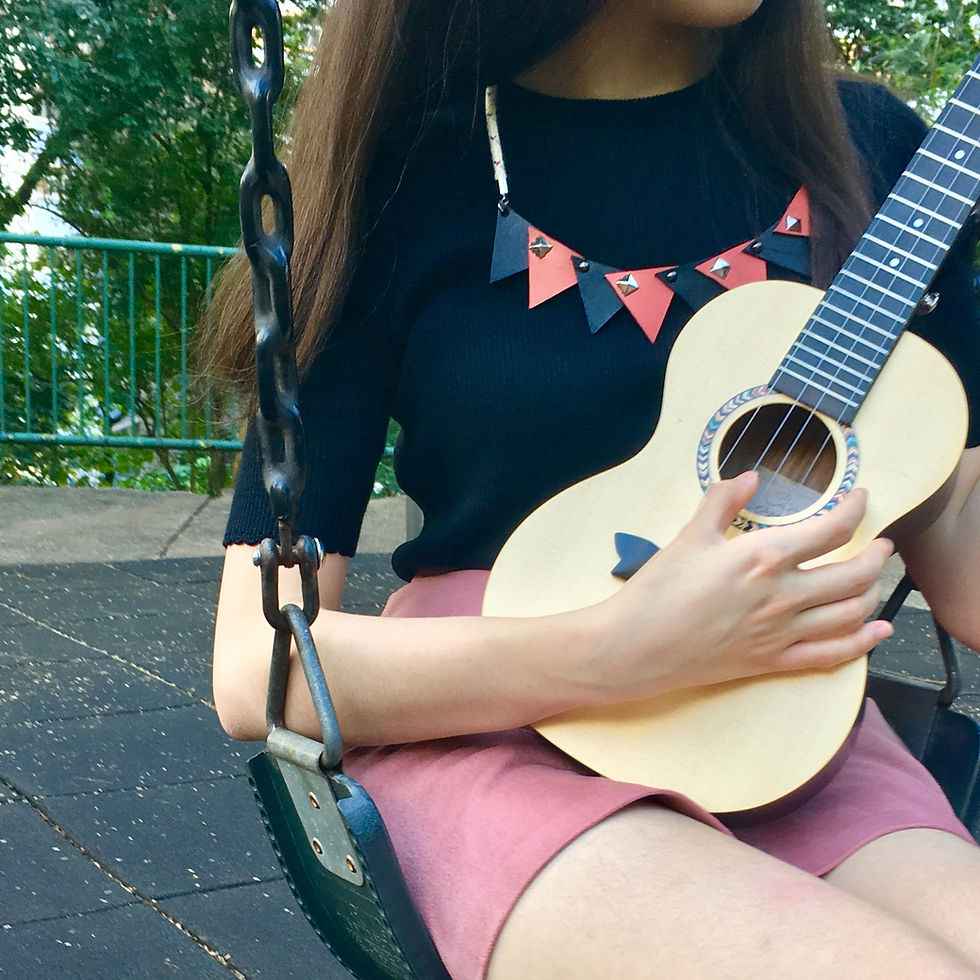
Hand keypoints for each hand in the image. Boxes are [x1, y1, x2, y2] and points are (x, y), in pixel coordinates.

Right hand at [587, 472, 892, 701]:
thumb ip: (722, 501)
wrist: (636, 646)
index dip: (855, 510)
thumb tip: (749, 477)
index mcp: (763, 557)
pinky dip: (862, 643)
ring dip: (873, 594)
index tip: (861, 499)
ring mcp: (781, 632)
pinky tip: (877, 632)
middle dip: (877, 556)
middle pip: (854, 575)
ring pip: (851, 614)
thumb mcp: (688, 536)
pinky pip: (831, 655)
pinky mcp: (772, 661)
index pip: (831, 530)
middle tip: (881, 544)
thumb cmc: (658, 590)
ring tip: (873, 579)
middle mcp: (783, 595)